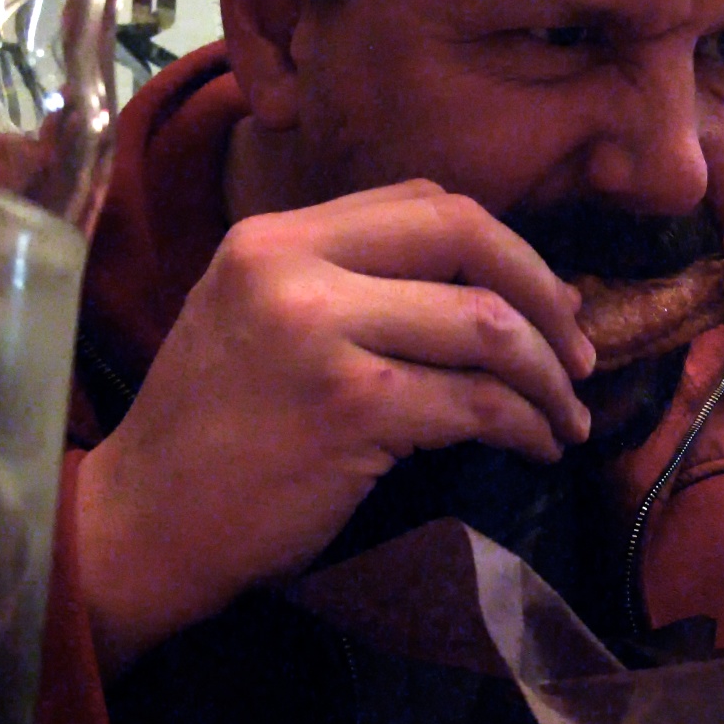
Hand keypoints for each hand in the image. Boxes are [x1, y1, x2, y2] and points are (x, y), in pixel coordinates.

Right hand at [74, 180, 594, 673]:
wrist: (143, 523)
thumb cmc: (210, 431)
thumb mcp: (256, 318)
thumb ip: (348, 283)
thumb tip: (494, 286)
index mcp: (273, 235)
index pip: (422, 201)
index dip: (503, 245)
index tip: (543, 298)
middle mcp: (293, 266)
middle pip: (466, 236)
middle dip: (545, 294)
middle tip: (579, 350)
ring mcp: (323, 333)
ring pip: (486, 324)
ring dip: (549, 376)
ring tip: (568, 415)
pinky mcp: (352, 406)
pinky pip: (476, 402)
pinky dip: (525, 426)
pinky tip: (535, 446)